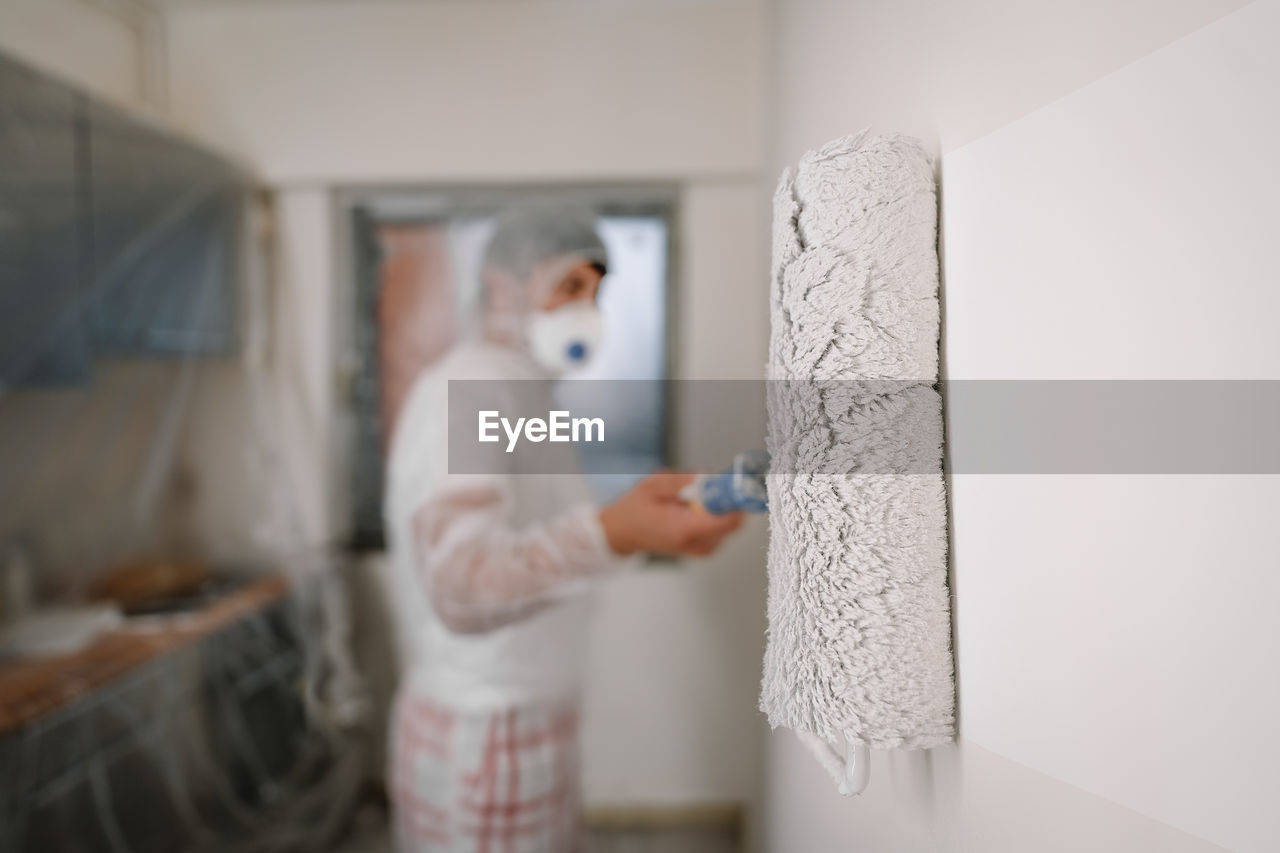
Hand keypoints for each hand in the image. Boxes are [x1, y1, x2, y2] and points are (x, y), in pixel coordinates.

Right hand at [598, 471, 744, 557]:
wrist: (623, 532)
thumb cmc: (636, 508)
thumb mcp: (653, 485)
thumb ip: (681, 480)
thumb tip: (709, 476)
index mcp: (682, 528)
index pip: (725, 521)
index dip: (735, 501)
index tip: (734, 484)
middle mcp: (693, 543)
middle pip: (732, 525)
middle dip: (730, 503)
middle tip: (718, 485)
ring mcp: (698, 549)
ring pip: (729, 529)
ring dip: (723, 510)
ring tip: (702, 497)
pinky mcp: (700, 550)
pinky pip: (721, 534)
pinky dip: (718, 519)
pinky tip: (701, 509)